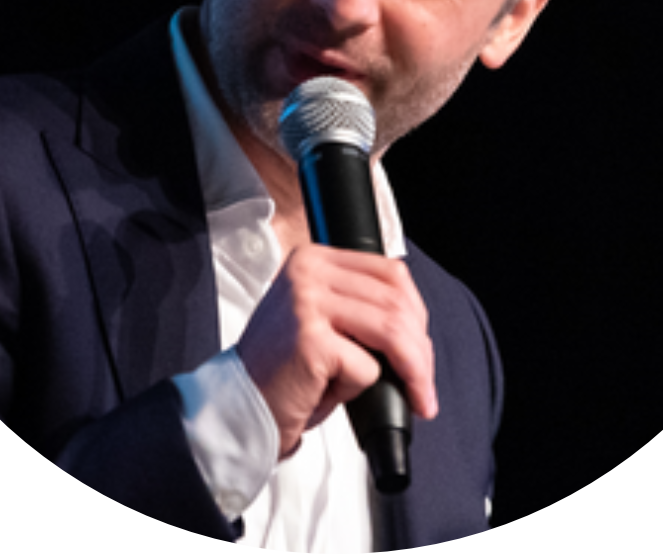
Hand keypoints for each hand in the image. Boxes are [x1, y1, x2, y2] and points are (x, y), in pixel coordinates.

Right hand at [236, 244, 437, 458]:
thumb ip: (357, 305)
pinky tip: (335, 393)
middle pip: (396, 302)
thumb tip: (416, 325)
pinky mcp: (310, 339)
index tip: (421, 347)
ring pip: (391, 331)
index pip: (389, 272)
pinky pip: (367, 366)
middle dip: (421, 349)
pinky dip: (362, 388)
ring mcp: (307, 301)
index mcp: (313, 258)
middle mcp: (308, 271)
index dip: (416, 312)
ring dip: (413, 372)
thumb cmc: (282, 370)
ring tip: (416, 397)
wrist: (239, 404)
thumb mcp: (319, 318)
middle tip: (423, 385)